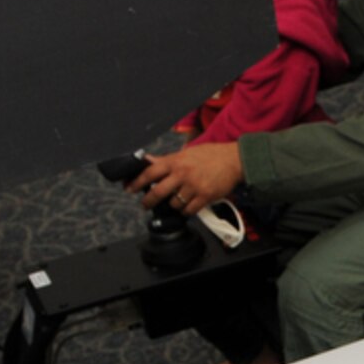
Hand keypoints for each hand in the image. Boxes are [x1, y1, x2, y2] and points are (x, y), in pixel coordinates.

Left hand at [127, 143, 242, 213]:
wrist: (234, 160)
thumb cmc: (211, 155)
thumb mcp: (186, 153)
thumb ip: (168, 160)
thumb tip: (149, 161)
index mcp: (176, 161)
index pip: (150, 172)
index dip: (136, 182)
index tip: (129, 188)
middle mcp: (183, 174)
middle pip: (158, 192)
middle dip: (148, 201)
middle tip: (145, 204)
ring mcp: (194, 186)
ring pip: (173, 204)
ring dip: (172, 205)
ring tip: (176, 200)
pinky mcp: (205, 197)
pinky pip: (188, 210)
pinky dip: (185, 210)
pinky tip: (187, 205)